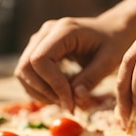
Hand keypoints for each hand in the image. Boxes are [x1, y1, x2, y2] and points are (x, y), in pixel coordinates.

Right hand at [15, 16, 129, 110]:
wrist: (110, 30)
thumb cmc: (113, 43)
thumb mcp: (109, 61)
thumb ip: (91, 79)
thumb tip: (74, 98)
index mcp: (64, 30)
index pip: (41, 59)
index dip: (52, 84)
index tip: (71, 102)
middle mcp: (46, 32)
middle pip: (26, 67)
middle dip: (45, 91)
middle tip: (68, 105)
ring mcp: (39, 39)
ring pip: (22, 72)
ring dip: (40, 93)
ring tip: (65, 101)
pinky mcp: (36, 49)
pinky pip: (27, 74)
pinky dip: (39, 90)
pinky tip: (59, 94)